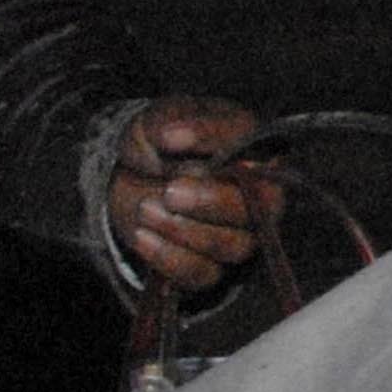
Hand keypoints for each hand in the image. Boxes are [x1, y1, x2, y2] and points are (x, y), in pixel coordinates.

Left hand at [110, 95, 264, 294]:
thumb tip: (172, 137)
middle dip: (212, 202)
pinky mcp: (211, 266)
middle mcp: (260, 196)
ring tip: (146, 209)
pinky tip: (142, 236)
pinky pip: (201, 274)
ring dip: (185, 231)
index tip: (168, 139)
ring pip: (233, 246)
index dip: (214, 143)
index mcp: (257, 150)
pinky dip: (169, 258)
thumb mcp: (161, 117)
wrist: (130, 176)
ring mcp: (240, 235)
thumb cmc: (159, 141)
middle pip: (261, 209)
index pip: (256, 147)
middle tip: (170, 191)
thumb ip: (173, 121)